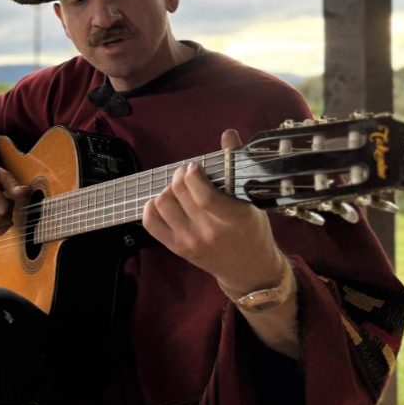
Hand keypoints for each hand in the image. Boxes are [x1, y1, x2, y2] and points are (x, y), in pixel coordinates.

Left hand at [143, 129, 285, 297]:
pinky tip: (165, 202)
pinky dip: (152, 207)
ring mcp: (190, 241)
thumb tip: (228, 134)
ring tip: (180, 188)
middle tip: (188, 174)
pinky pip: (150, 222)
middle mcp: (210, 231)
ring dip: (168, 190)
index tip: (195, 166)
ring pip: (162, 203)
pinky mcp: (177, 248)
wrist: (250, 270)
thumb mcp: (252, 200)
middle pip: (179, 193)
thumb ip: (236, 167)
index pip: (203, 194)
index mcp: (233, 219)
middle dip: (180, 176)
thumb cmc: (253, 230)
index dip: (193, 174)